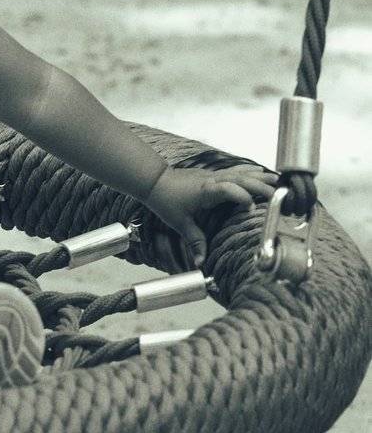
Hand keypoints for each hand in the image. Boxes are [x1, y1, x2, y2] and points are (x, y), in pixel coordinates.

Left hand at [140, 163, 278, 266]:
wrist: (155, 180)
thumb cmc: (166, 200)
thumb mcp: (180, 223)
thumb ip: (194, 242)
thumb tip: (201, 263)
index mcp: (205, 191)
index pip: (227, 189)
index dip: (241, 197)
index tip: (250, 209)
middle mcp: (212, 180)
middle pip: (240, 179)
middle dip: (260, 187)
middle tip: (278, 196)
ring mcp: (213, 174)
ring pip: (240, 173)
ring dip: (259, 177)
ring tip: (278, 180)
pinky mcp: (213, 174)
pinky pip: (235, 170)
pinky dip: (249, 171)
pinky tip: (260, 172)